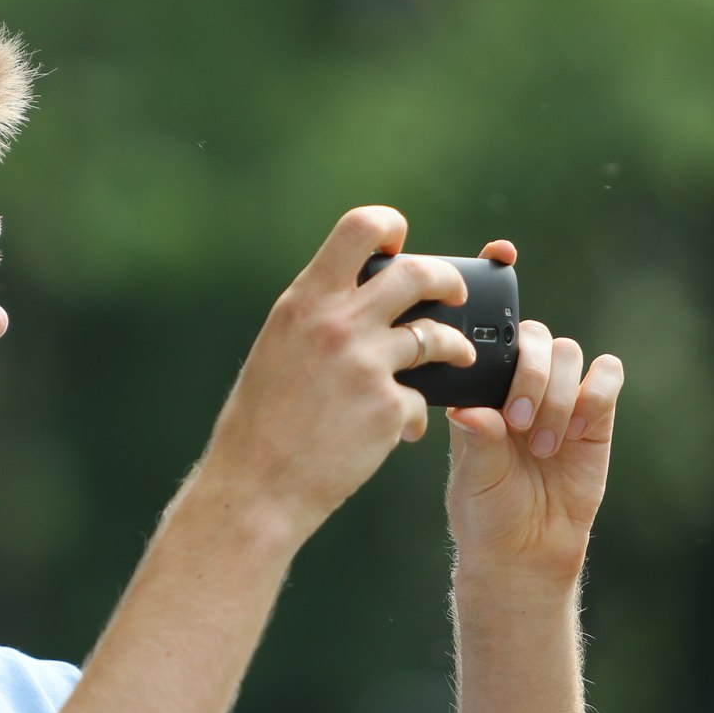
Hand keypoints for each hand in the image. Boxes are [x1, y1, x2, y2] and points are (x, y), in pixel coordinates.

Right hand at [200, 205, 478, 543]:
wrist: (256, 485)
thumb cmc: (260, 421)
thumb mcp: (278, 348)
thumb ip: (317, 317)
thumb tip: (360, 298)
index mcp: (304, 301)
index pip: (359, 228)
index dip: (389, 227)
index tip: (398, 245)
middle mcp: (337, 324)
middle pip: (417, 274)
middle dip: (447, 280)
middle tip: (453, 294)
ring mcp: (366, 365)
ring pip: (435, 335)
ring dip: (454, 346)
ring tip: (457, 356)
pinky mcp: (387, 408)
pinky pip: (420, 398)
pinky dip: (413, 414)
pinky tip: (400, 429)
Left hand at [441, 239, 623, 583]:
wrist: (523, 553)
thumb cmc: (484, 511)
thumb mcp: (472, 477)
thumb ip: (477, 441)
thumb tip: (472, 410)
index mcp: (478, 384)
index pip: (484, 326)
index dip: (493, 281)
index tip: (500, 252)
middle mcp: (518, 380)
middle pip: (532, 336)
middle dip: (527, 373)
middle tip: (516, 421)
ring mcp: (559, 395)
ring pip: (567, 352)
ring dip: (556, 392)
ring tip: (542, 441)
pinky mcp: (596, 416)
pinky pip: (605, 378)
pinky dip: (594, 392)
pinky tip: (576, 429)